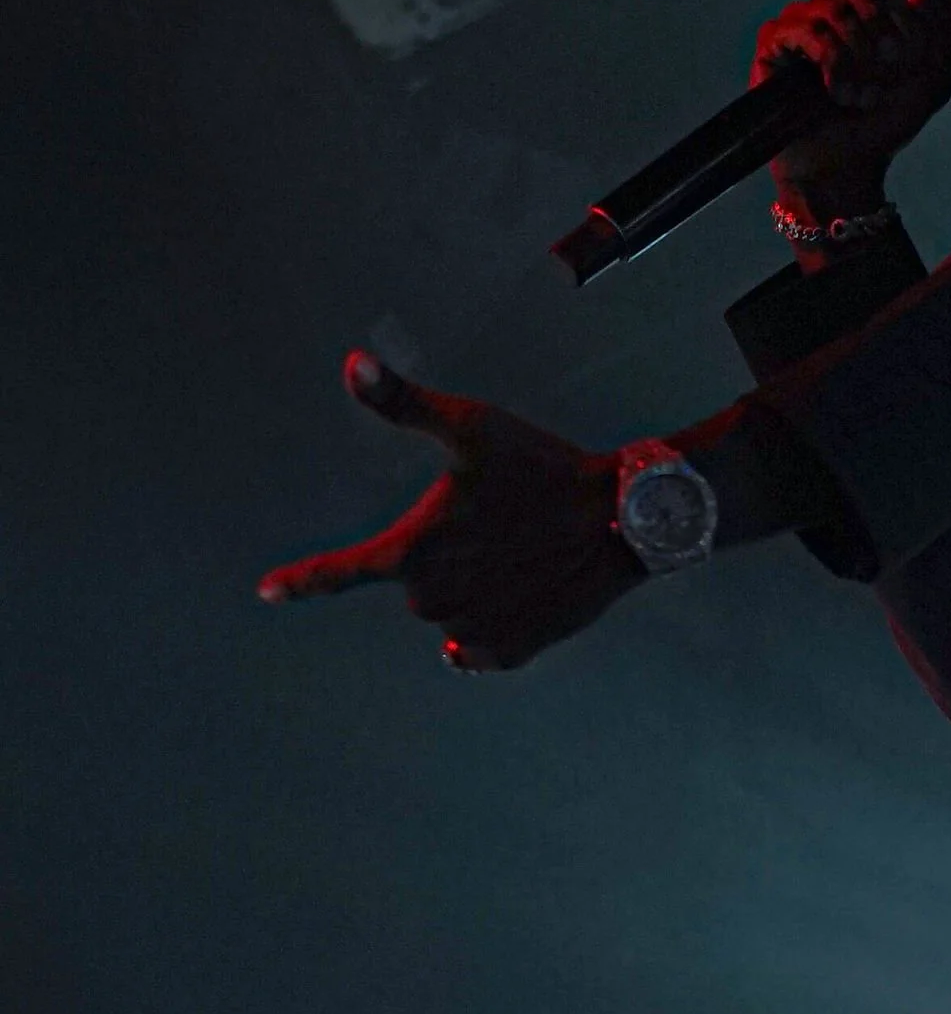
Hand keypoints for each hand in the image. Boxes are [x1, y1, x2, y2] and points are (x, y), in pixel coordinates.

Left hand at [258, 352, 638, 671]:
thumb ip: (401, 402)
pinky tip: (523, 588)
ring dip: (472, 586)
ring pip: (450, 611)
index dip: (301, 580)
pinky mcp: (509, 650)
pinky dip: (494, 621)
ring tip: (518, 550)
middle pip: (415, 581)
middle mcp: (431, 601)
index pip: (340, 572)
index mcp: (412, 551)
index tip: (268, 591)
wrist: (619, 518)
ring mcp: (470, 632)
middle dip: (443, 555)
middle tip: (492, 520)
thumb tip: (351, 363)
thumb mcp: (470, 425)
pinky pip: (481, 645)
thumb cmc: (541, 467)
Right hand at [753, 0, 950, 225]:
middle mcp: (829, 11)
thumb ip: (934, 31)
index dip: (898, 10)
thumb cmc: (884, 124)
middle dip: (878, 20)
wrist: (848, 167)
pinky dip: (830, 60)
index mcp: (864, 10)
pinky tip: (837, 92)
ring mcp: (799, 25)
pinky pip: (803, 30)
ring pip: (831, 8)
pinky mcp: (773, 44)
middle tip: (889, 60)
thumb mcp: (928, 80)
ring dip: (856, 54)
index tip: (906, 54)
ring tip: (862, 95)